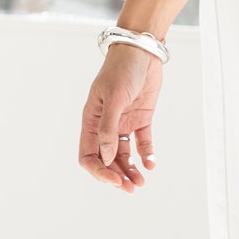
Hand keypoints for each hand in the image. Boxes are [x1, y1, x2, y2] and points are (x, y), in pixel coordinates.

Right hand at [78, 45, 163, 189]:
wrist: (142, 51)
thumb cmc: (122, 70)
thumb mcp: (113, 98)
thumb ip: (108, 128)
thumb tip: (107, 157)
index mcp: (91, 121)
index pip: (88, 155)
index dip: (99, 171)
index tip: (114, 180)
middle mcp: (105, 125)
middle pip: (107, 159)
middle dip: (117, 175)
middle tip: (131, 188)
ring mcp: (123, 122)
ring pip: (124, 155)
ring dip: (131, 170)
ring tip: (141, 182)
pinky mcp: (141, 118)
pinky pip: (142, 142)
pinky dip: (146, 154)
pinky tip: (151, 164)